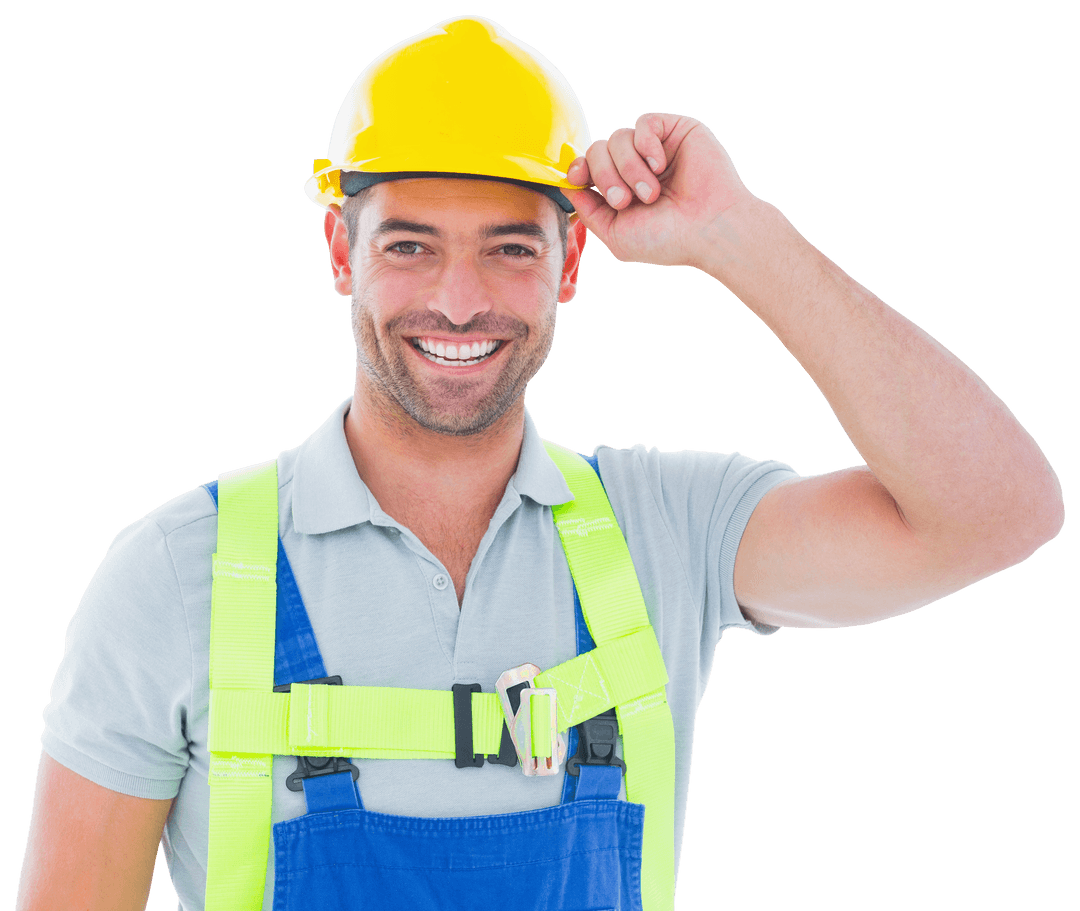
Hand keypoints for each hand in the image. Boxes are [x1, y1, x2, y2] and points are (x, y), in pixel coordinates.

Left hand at [564, 112, 755, 269]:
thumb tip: (566, 183)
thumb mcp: (615, 234)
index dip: (578, 169)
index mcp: (621, 190)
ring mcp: (655, 148)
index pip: (587, 167)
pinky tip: (660, 166)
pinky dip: (646, 146)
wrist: (710, 229)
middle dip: (605, 177)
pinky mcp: (675, 130)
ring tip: (651, 192)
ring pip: (618, 137)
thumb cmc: (667, 239)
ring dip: (629, 168)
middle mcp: (635, 167)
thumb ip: (588, 210)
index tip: (580, 180)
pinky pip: (643, 123)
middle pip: (597, 150)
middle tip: (626, 201)